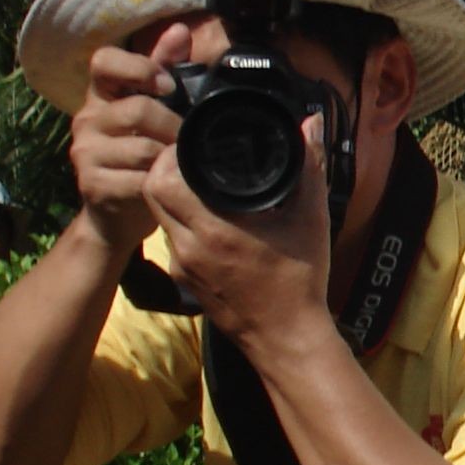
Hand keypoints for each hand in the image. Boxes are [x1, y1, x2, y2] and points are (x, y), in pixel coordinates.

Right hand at [73, 22, 190, 251]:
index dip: (138, 68)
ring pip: (142, 148)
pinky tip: (166, 185)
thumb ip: (165, 69)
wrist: (116, 213)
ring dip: (171, 158)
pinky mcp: (92, 184)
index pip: (104, 61)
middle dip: (173, 125)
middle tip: (188, 139)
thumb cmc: (139, 153)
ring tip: (180, 163)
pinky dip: (161, 183)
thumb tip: (181, 29)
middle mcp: (86, 119)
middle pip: (137, 110)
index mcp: (101, 94)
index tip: (168, 85)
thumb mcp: (153, 108)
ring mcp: (85, 152)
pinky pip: (139, 180)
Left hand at [144, 112, 333, 355]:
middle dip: (164, 170)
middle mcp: (188, 248)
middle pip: (152, 194)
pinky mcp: (185, 281)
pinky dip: (182, 222)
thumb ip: (310, 167)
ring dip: (171, 196)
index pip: (162, 180)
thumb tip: (311, 125)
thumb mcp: (312, 219)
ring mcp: (183, 267)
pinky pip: (172, 240)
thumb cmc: (300, 281)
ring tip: (198, 181)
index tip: (190, 142)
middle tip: (188, 156)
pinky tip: (209, 218)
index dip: (168, 155)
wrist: (287, 339)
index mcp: (214, 230)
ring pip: (160, 217)